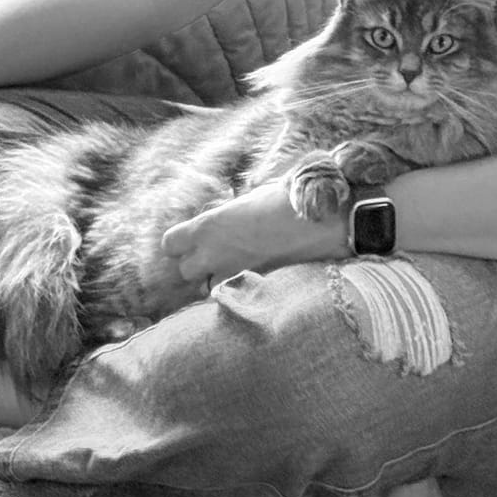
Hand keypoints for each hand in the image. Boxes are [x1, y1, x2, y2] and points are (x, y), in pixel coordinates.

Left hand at [160, 178, 347, 284]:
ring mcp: (234, 277)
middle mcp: (214, 255)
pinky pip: (237, 297)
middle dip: (200, 266)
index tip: (195, 241)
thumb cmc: (290, 201)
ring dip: (220, 280)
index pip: (170, 244)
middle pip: (186, 271)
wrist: (326, 221)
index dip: (181, 244)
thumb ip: (230, 216)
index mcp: (209, 225)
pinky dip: (243, 293)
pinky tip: (260, 279)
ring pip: (210, 288)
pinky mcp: (255, 292)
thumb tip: (227, 223)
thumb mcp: (253, 199)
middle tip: (221, 255)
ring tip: (242, 268)